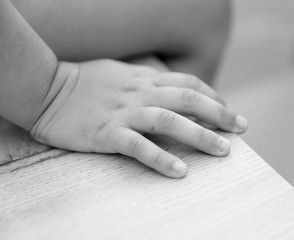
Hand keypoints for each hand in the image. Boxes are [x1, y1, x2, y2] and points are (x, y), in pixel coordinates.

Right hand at [30, 59, 246, 177]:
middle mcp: (140, 92)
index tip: (228, 110)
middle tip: (242, 128)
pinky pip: (139, 146)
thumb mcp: (122, 74)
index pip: (188, 84)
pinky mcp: (107, 133)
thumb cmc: (85, 82)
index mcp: (144, 78)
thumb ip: (146, 81)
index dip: (213, 96)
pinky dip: (161, 158)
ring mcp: (124, 112)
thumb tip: (170, 91)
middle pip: (189, 99)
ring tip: (224, 151)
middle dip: (219, 114)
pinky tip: (181, 171)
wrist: (47, 88)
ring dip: (200, 136)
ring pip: (170, 121)